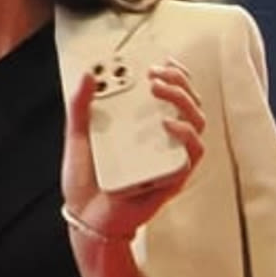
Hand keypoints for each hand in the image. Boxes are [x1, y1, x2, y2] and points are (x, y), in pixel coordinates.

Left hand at [65, 59, 205, 240]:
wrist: (85, 216)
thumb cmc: (87, 179)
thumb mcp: (79, 135)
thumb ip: (81, 106)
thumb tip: (86, 74)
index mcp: (147, 126)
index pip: (173, 94)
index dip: (175, 73)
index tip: (162, 60)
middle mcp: (163, 140)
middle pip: (189, 102)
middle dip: (178, 80)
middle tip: (154, 73)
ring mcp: (169, 158)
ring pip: (196, 122)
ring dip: (183, 100)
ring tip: (159, 89)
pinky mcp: (172, 179)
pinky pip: (190, 154)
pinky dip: (184, 135)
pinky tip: (167, 124)